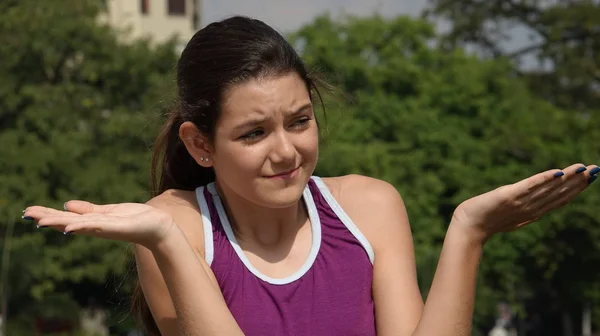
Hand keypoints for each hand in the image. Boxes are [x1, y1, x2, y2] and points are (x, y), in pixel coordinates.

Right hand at [22, 200, 176, 247]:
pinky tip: (69, 228)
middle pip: (66, 222)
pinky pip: (96, 226)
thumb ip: (88, 210)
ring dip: (58, 223)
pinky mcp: (115, 227)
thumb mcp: (108, 211)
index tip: (27, 211)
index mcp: (92, 221)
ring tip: (40, 221)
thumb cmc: (135, 219)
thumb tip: (67, 205)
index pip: (65, 217)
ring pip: (77, 225)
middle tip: (25, 214)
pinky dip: (82, 226)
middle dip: (46, 217)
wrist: (157, 226)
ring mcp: (104, 228)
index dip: (47, 214)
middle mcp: (95, 227)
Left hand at [451, 163, 598, 242]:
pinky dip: (544, 179)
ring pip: (548, 189)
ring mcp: (520, 203)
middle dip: (578, 183)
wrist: (467, 227)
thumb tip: (533, 207)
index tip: (591, 178)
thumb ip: (523, 207)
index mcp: (532, 212)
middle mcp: (530, 208)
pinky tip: (558, 172)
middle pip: (559, 194)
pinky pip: (529, 186)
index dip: (576, 189)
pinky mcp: (508, 196)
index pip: (558, 199)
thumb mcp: (509, 213)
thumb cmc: (485, 219)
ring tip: (583, 168)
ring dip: (567, 179)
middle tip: (597, 170)